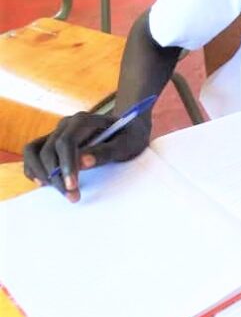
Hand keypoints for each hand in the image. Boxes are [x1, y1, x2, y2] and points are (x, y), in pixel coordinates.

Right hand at [22, 111, 151, 201]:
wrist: (130, 128)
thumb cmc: (131, 136)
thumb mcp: (127, 144)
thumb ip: (106, 152)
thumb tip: (82, 163)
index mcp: (84, 120)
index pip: (66, 142)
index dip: (66, 165)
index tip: (72, 186)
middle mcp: (66, 124)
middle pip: (49, 150)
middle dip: (57, 176)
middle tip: (72, 196)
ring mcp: (57, 132)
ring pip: (34, 151)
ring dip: (41, 174)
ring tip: (60, 191)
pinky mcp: (52, 142)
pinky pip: (32, 153)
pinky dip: (34, 169)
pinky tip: (46, 183)